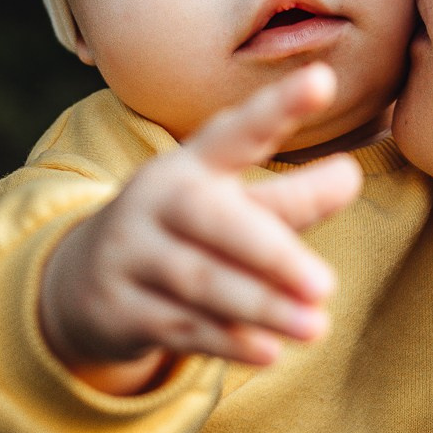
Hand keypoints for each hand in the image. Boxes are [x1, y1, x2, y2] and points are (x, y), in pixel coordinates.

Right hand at [40, 64, 362, 394]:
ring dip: (261, 306)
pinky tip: (268, 352)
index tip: (323, 80)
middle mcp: (156, 201)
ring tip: (316, 326)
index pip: (237, 131)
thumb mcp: (231, 207)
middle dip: (270, 253)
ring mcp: (132, 255)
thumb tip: (351, 177)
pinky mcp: (121, 309)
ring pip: (199, 281)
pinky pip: (180, 326)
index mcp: (192, 164)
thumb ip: (290, 200)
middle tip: (325, 285)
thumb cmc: (186, 234)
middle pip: (213, 220)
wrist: (81, 282)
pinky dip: (226, 342)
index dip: (279, 107)